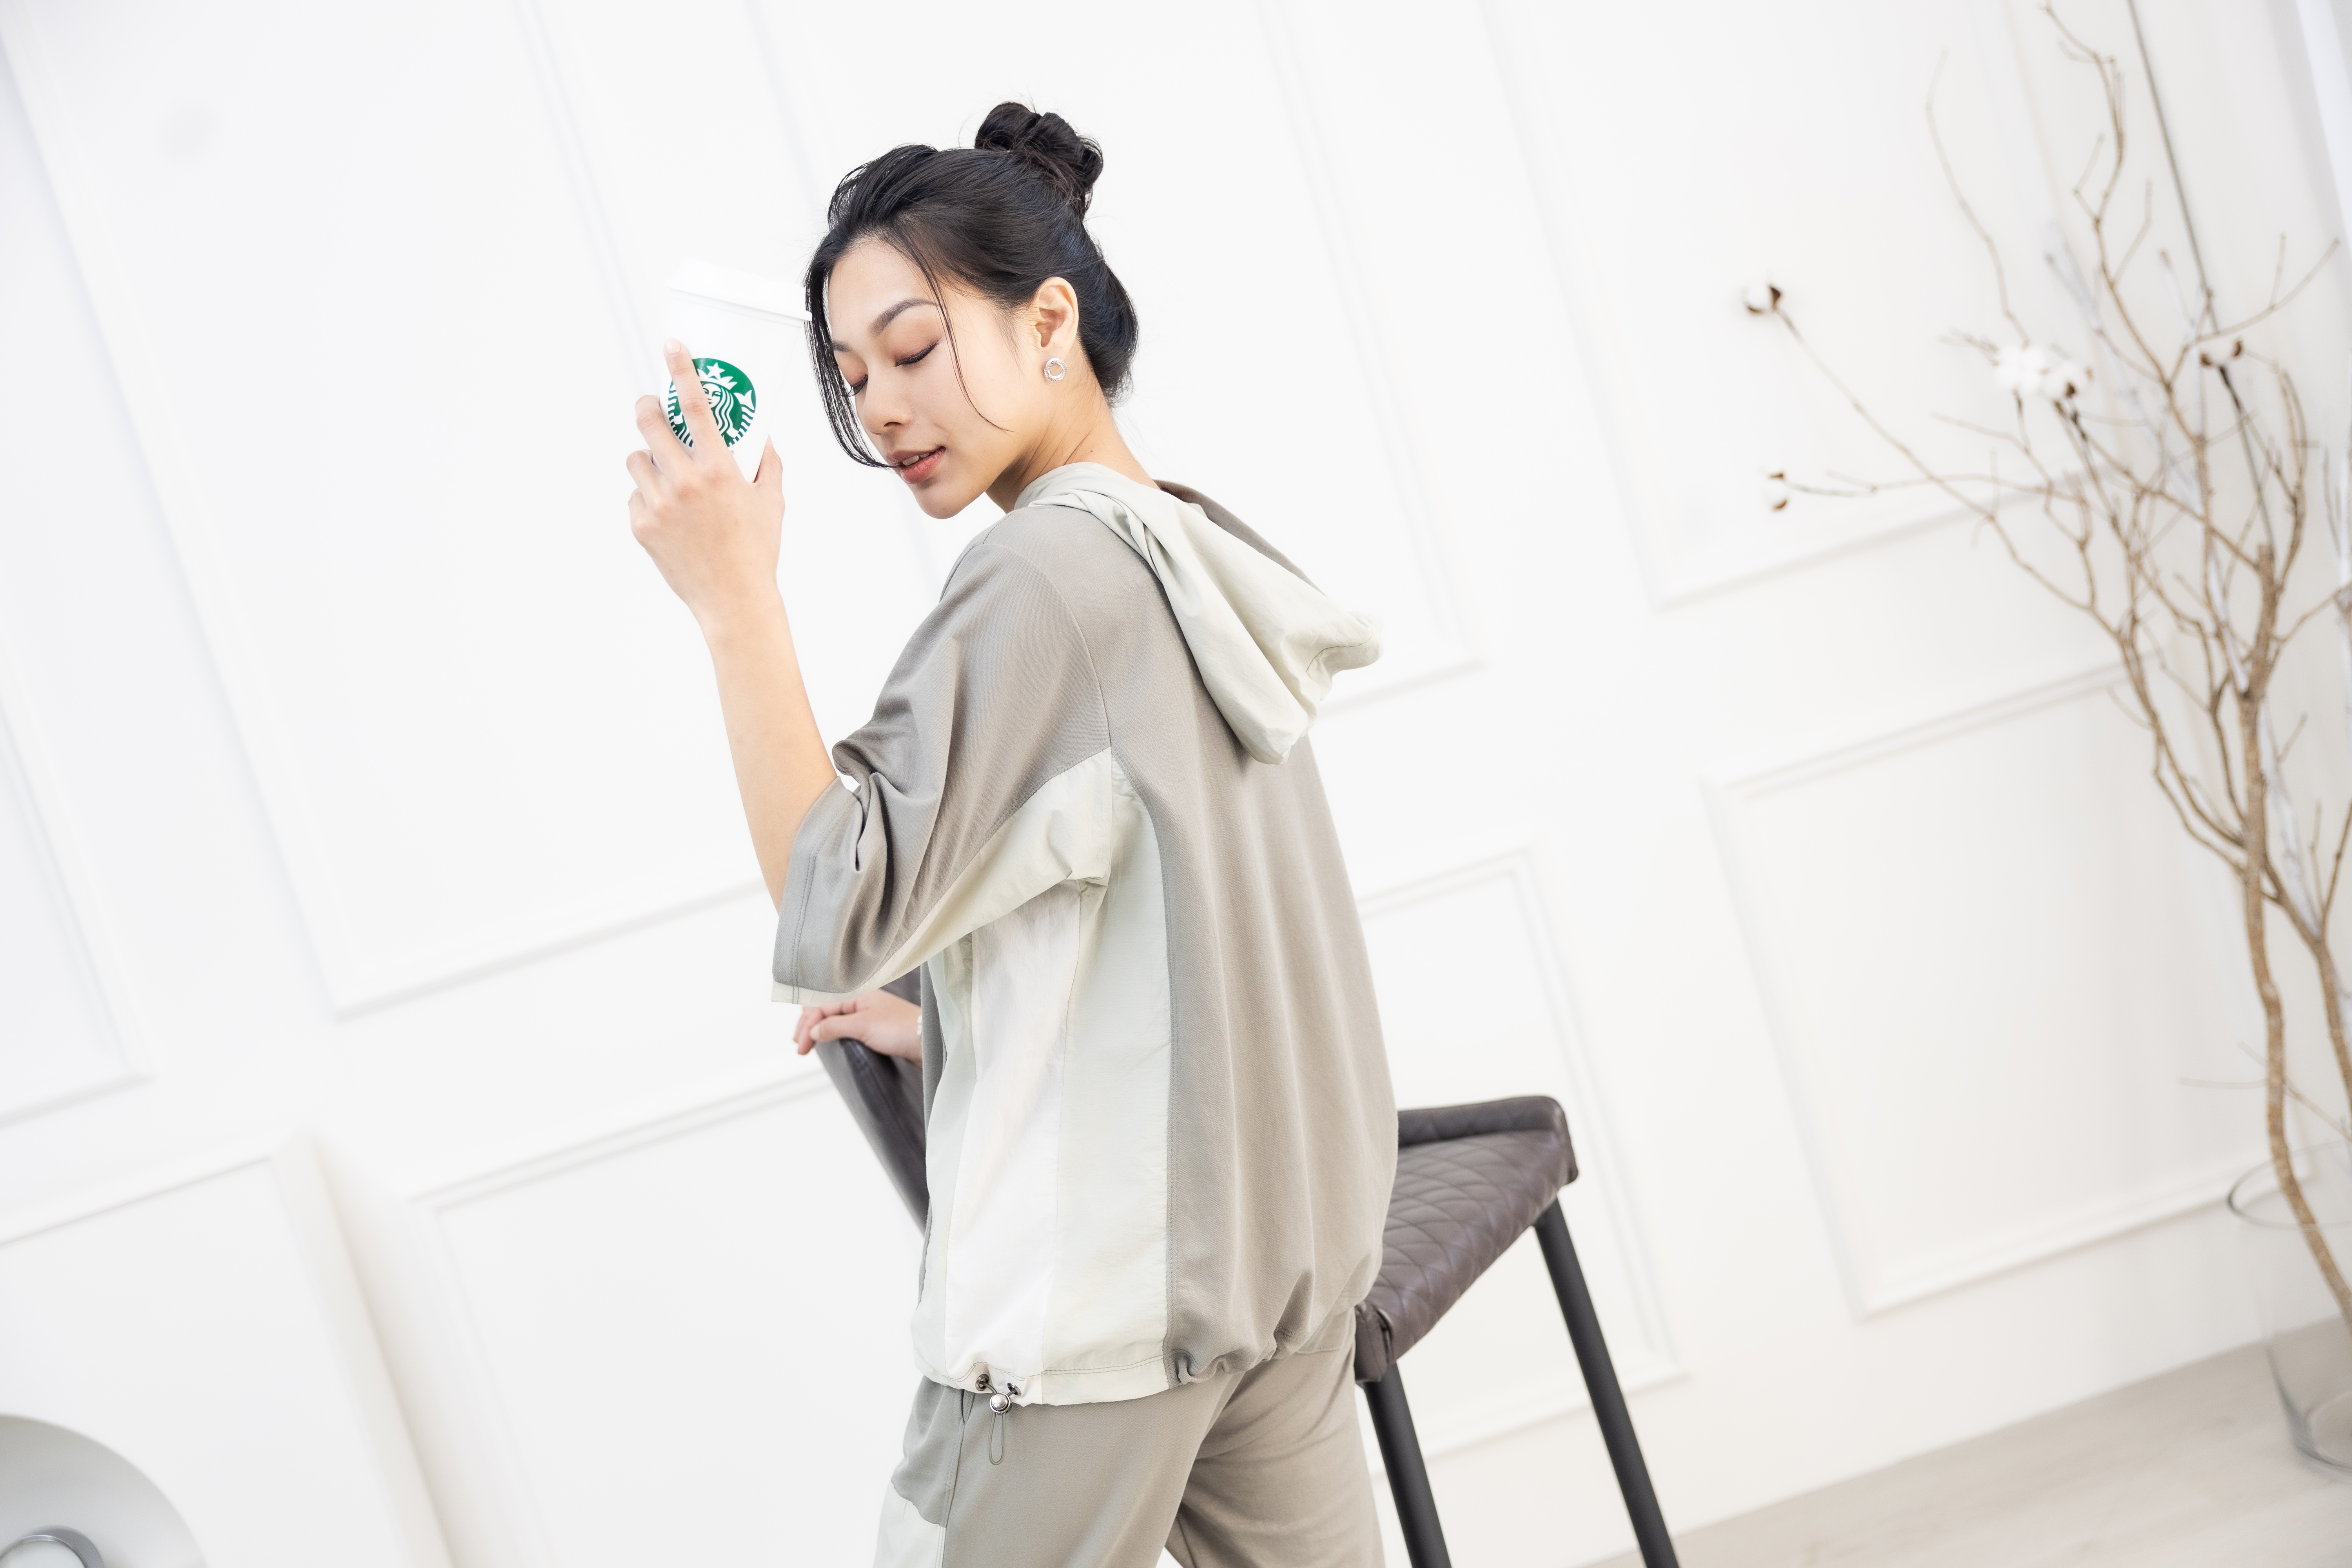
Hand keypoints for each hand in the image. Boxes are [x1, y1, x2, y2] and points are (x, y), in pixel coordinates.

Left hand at [628, 339, 784, 633]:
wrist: (734, 601)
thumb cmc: (758, 550)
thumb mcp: (771, 501)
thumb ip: (767, 463)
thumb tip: (760, 435)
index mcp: (719, 470)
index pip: (695, 407)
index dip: (681, 371)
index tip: (672, 347)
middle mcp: (684, 482)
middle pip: (647, 423)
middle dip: (647, 409)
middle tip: (652, 410)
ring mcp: (658, 505)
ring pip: (635, 460)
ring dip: (648, 460)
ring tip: (667, 476)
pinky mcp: (641, 527)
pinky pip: (635, 497)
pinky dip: (648, 499)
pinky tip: (669, 517)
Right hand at [795, 989, 922, 1061]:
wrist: (929, 1041)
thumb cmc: (901, 1029)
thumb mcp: (863, 1026)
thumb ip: (835, 1026)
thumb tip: (813, 1030)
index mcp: (856, 994)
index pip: (820, 1006)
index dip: (807, 1026)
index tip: (801, 1046)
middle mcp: (860, 1001)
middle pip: (824, 1009)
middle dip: (808, 1025)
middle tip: (800, 1046)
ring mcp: (867, 1014)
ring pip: (834, 1018)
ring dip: (818, 1029)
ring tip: (808, 1043)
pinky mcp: (874, 1027)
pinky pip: (846, 1027)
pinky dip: (832, 1033)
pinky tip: (828, 1040)